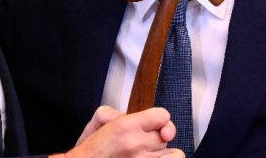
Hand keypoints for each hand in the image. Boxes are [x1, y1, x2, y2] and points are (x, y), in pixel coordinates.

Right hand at [56, 107, 182, 157]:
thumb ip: (114, 112)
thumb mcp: (98, 121)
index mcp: (126, 127)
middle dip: (157, 136)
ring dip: (164, 153)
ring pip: (173, 153)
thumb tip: (125, 116)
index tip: (152, 124)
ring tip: (153, 153)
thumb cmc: (92, 150)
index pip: (162, 116)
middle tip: (144, 141)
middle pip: (166, 135)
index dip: (158, 119)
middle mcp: (137, 144)